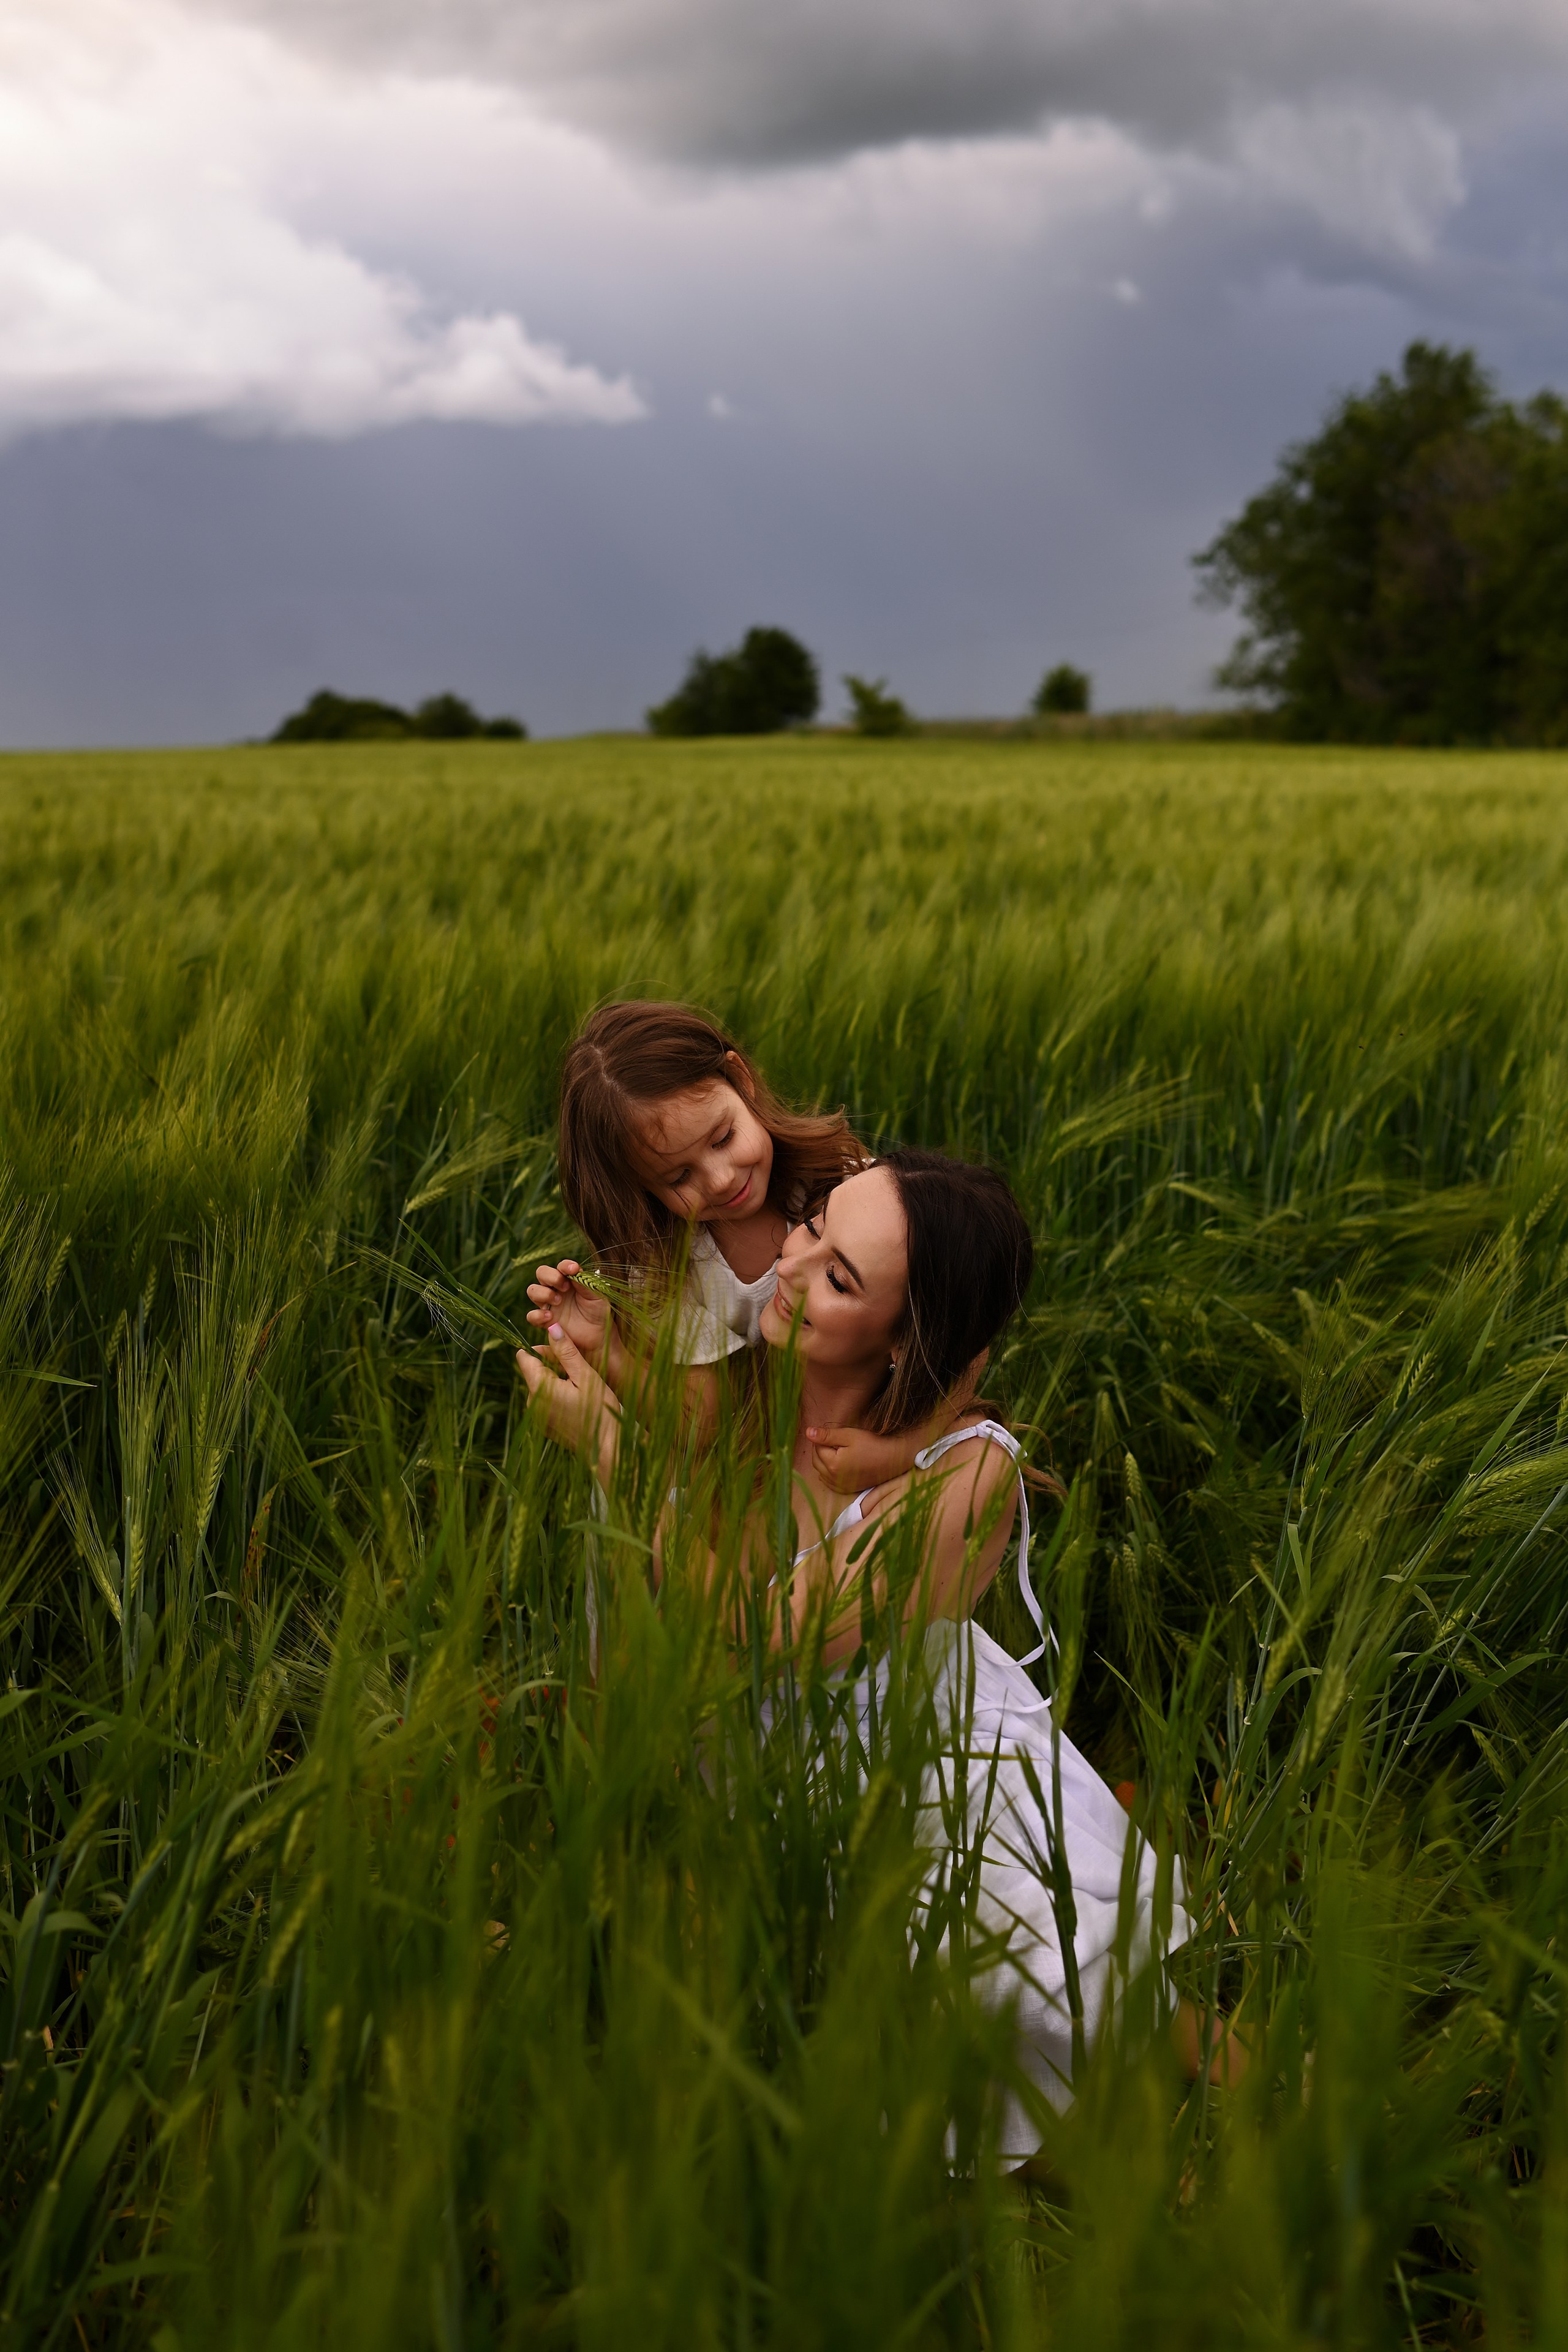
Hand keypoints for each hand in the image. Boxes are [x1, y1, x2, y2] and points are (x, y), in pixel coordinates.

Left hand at [516, 1323, 619, 1475]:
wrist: (606, 1449)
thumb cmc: (599, 1411)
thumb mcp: (586, 1376)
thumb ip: (566, 1351)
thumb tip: (551, 1327)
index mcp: (539, 1388)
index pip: (524, 1357)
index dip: (542, 1349)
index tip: (563, 1353)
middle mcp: (531, 1403)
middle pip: (534, 1371)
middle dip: (553, 1366)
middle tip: (579, 1371)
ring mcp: (536, 1417)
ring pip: (541, 1386)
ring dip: (557, 1381)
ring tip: (581, 1388)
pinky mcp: (544, 1426)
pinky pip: (545, 1402)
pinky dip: (558, 1397)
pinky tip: (578, 1402)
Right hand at [526, 1261, 610, 1364]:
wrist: (599, 1336)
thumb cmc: (599, 1312)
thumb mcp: (597, 1295)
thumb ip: (586, 1282)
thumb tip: (575, 1271)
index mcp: (569, 1280)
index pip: (561, 1266)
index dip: (565, 1266)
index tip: (573, 1269)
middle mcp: (556, 1289)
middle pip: (541, 1273)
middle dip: (551, 1277)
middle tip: (564, 1287)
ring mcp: (549, 1304)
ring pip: (532, 1291)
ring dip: (543, 1293)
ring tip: (558, 1301)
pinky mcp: (545, 1321)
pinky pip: (531, 1316)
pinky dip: (537, 1314)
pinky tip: (550, 1316)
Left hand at [806, 1423, 865, 1492]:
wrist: (892, 1460)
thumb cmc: (872, 1444)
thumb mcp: (848, 1435)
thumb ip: (826, 1435)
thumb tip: (807, 1432)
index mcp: (833, 1464)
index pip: (817, 1448)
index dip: (824, 1438)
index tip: (837, 1435)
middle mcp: (833, 1479)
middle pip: (816, 1461)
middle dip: (822, 1449)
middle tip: (837, 1441)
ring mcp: (840, 1486)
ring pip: (821, 1471)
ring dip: (824, 1461)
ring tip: (839, 1451)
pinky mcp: (846, 1490)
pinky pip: (828, 1482)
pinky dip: (828, 1472)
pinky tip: (838, 1464)